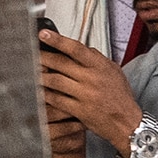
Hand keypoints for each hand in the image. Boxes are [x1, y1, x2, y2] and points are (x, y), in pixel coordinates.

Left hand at [36, 28, 143, 149]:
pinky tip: (38, 91)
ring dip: (41, 76)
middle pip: (61, 64)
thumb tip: (81, 49)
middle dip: (42, 57)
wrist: (127, 123)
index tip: (43, 34)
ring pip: (55, 81)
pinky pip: (57, 100)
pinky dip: (45, 95)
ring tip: (30, 71)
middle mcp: (91, 79)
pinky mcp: (79, 110)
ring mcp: (84, 95)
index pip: (76, 48)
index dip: (57, 40)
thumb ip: (97, 59)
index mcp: (100, 66)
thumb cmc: (120, 97)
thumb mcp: (114, 72)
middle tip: (29, 53)